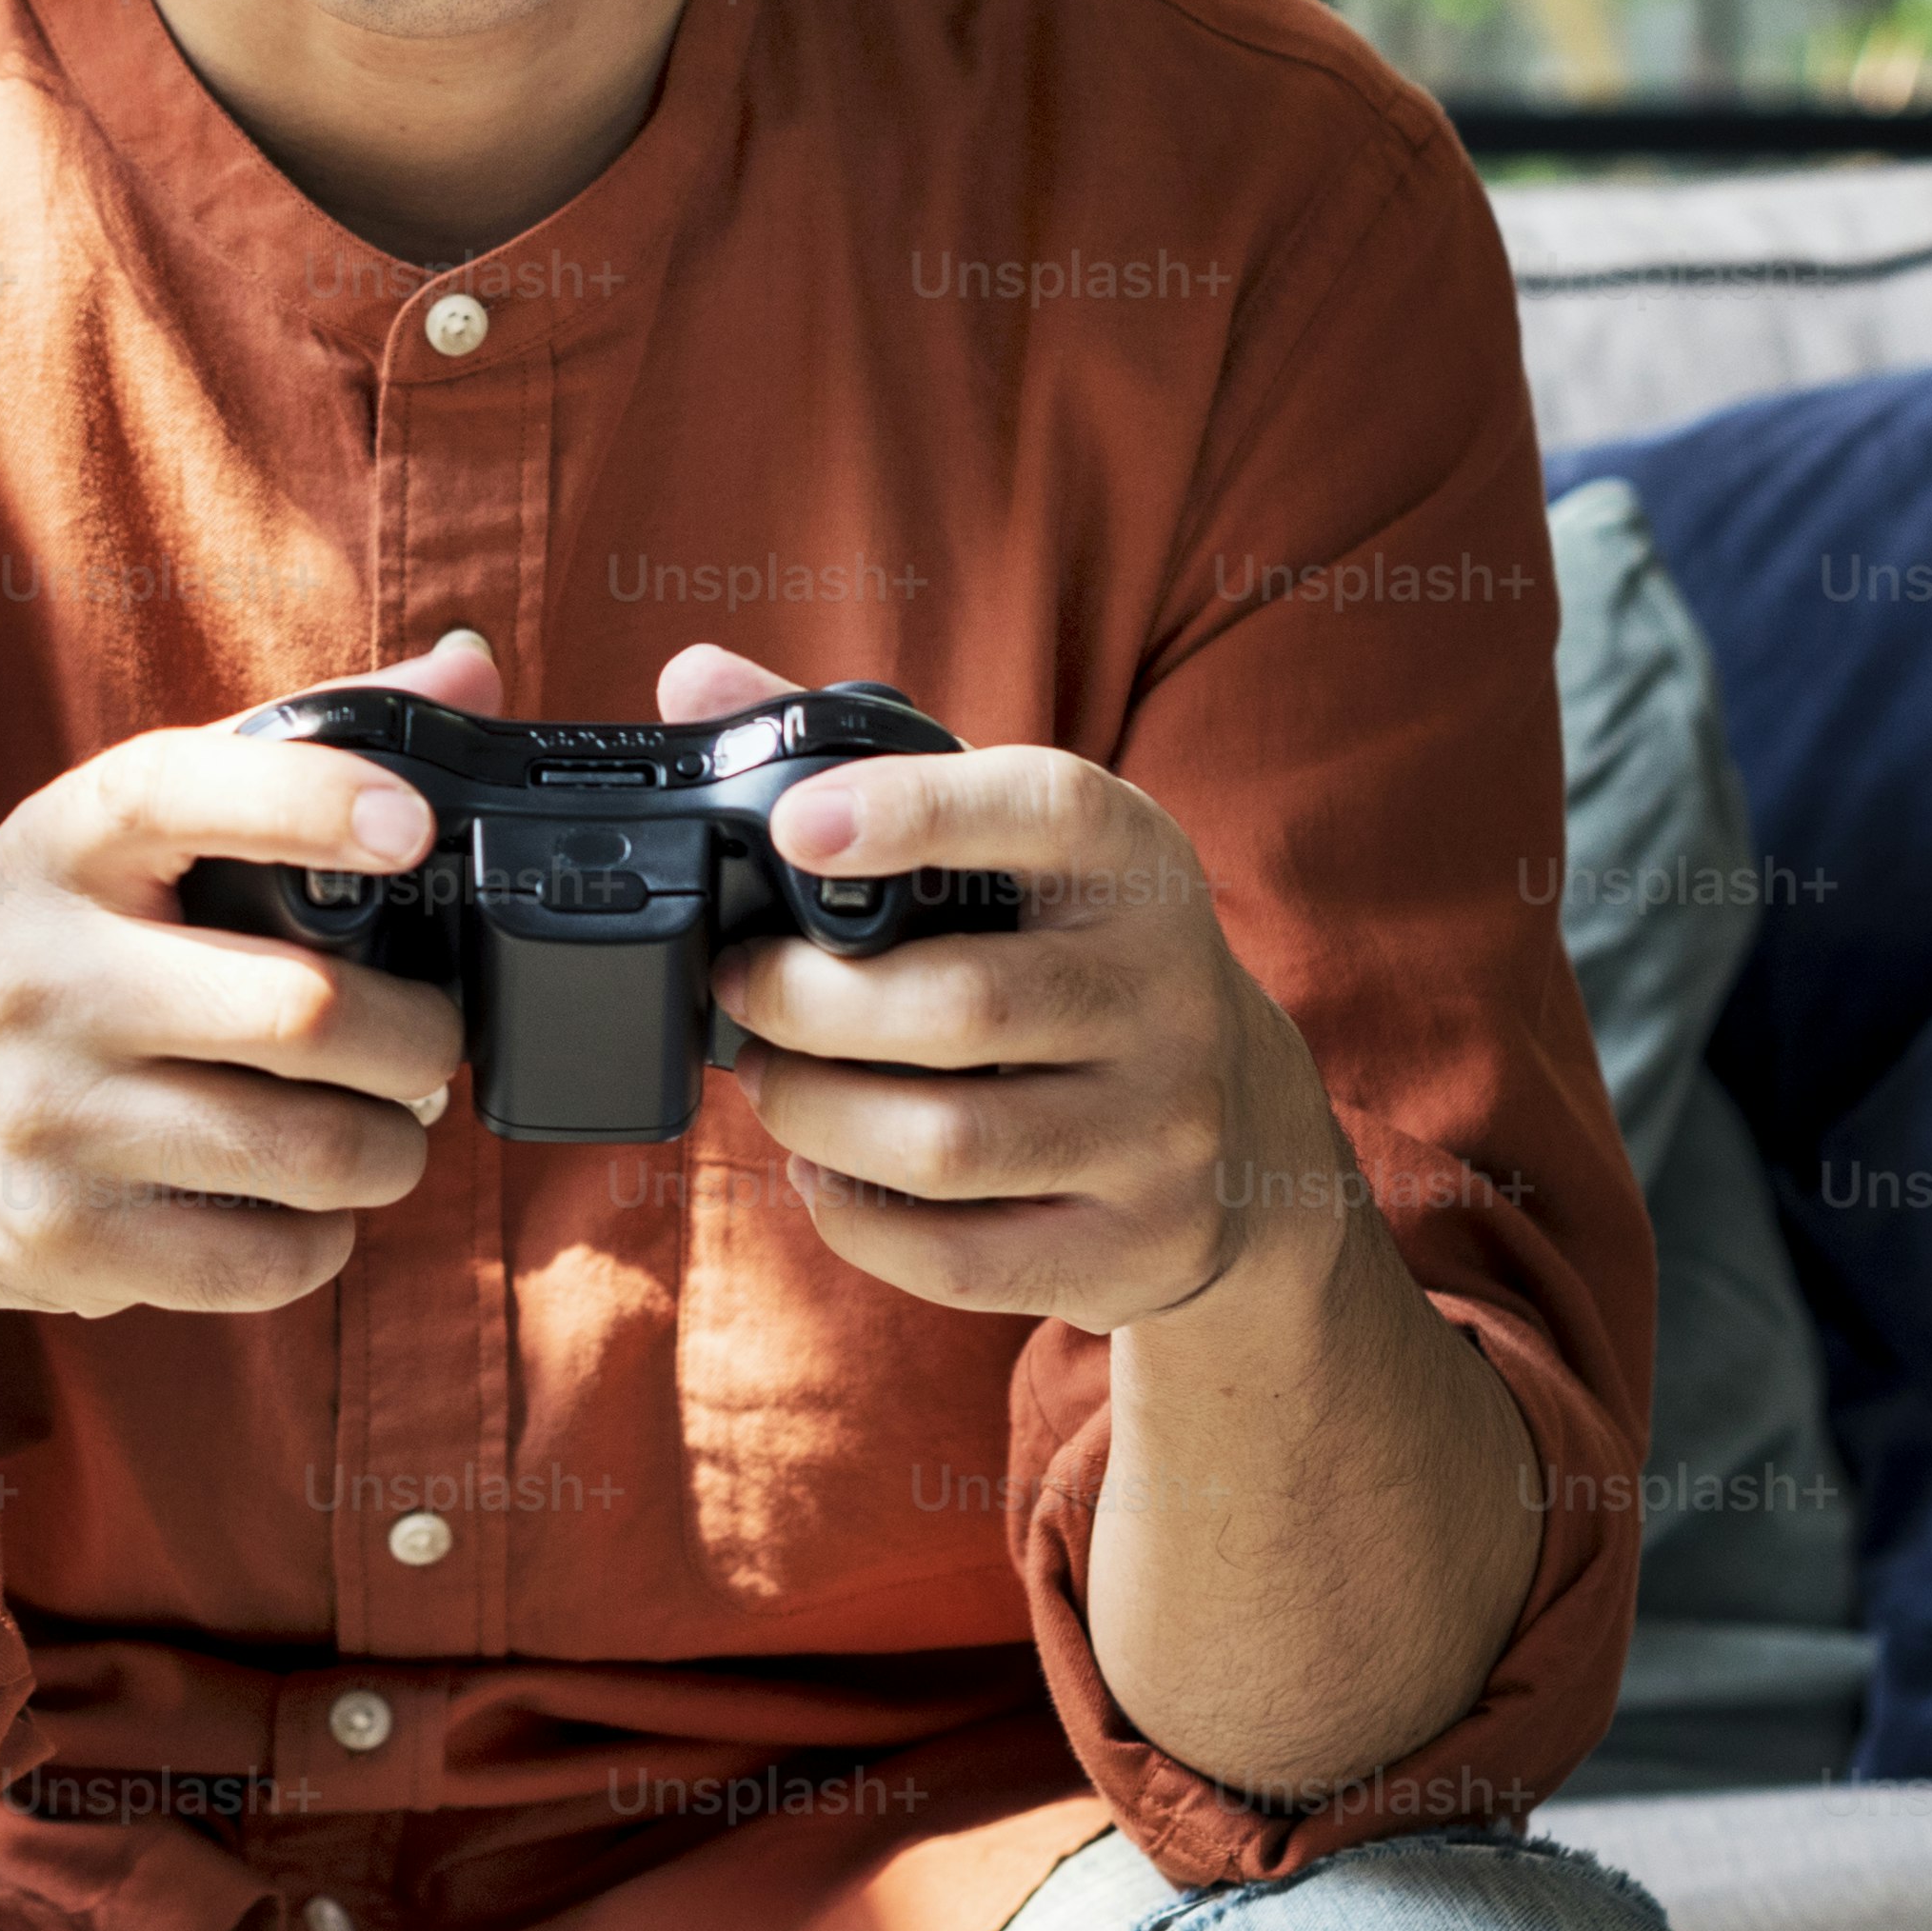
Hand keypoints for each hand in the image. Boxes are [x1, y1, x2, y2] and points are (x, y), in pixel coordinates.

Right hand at [0, 636, 493, 1338]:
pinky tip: (309, 1207)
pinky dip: (324, 1241)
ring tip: (389, 1126)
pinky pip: (261, 1261)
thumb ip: (289, 755)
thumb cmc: (38, 960)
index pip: (180, 791)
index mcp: (60, 849)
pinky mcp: (59, 1241)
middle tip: (431, 1040)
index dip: (309, 799)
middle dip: (420, 1037)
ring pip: (307, 1150)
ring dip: (393, 1149)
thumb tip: (471, 671)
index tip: (412, 823)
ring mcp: (48, 1117)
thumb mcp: (113, 844)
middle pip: (301, 1012)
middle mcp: (44, 976)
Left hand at [668, 642, 1356, 1341]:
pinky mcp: (1136, 1244)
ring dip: (811, 1114)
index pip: (1040, 811)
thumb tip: (688, 676)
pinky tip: (827, 1172)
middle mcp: (1168, 990)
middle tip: (736, 989)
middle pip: (955, 1005)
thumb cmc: (1074, 949)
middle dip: (801, 1003)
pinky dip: (856, 1218)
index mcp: (1133, 860)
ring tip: (768, 1078)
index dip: (916, 810)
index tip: (795, 822)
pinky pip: (957, 1254)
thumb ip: (858, 756)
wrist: (1243, 1123)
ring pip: (942, 1145)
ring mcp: (1162, 1129)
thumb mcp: (1010, 840)